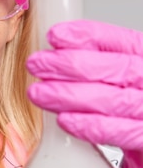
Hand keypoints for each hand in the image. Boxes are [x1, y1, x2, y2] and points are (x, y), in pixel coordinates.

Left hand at [26, 20, 142, 167]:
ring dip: (70, 94)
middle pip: (117, 68)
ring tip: (38, 93)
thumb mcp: (116, 86)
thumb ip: (96, 71)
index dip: (88, 36)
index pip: (121, 42)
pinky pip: (120, 132)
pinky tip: (64, 120)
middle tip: (36, 64)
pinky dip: (90, 125)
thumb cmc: (132, 118)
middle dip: (71, 64)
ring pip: (114, 99)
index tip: (55, 35)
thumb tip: (54, 56)